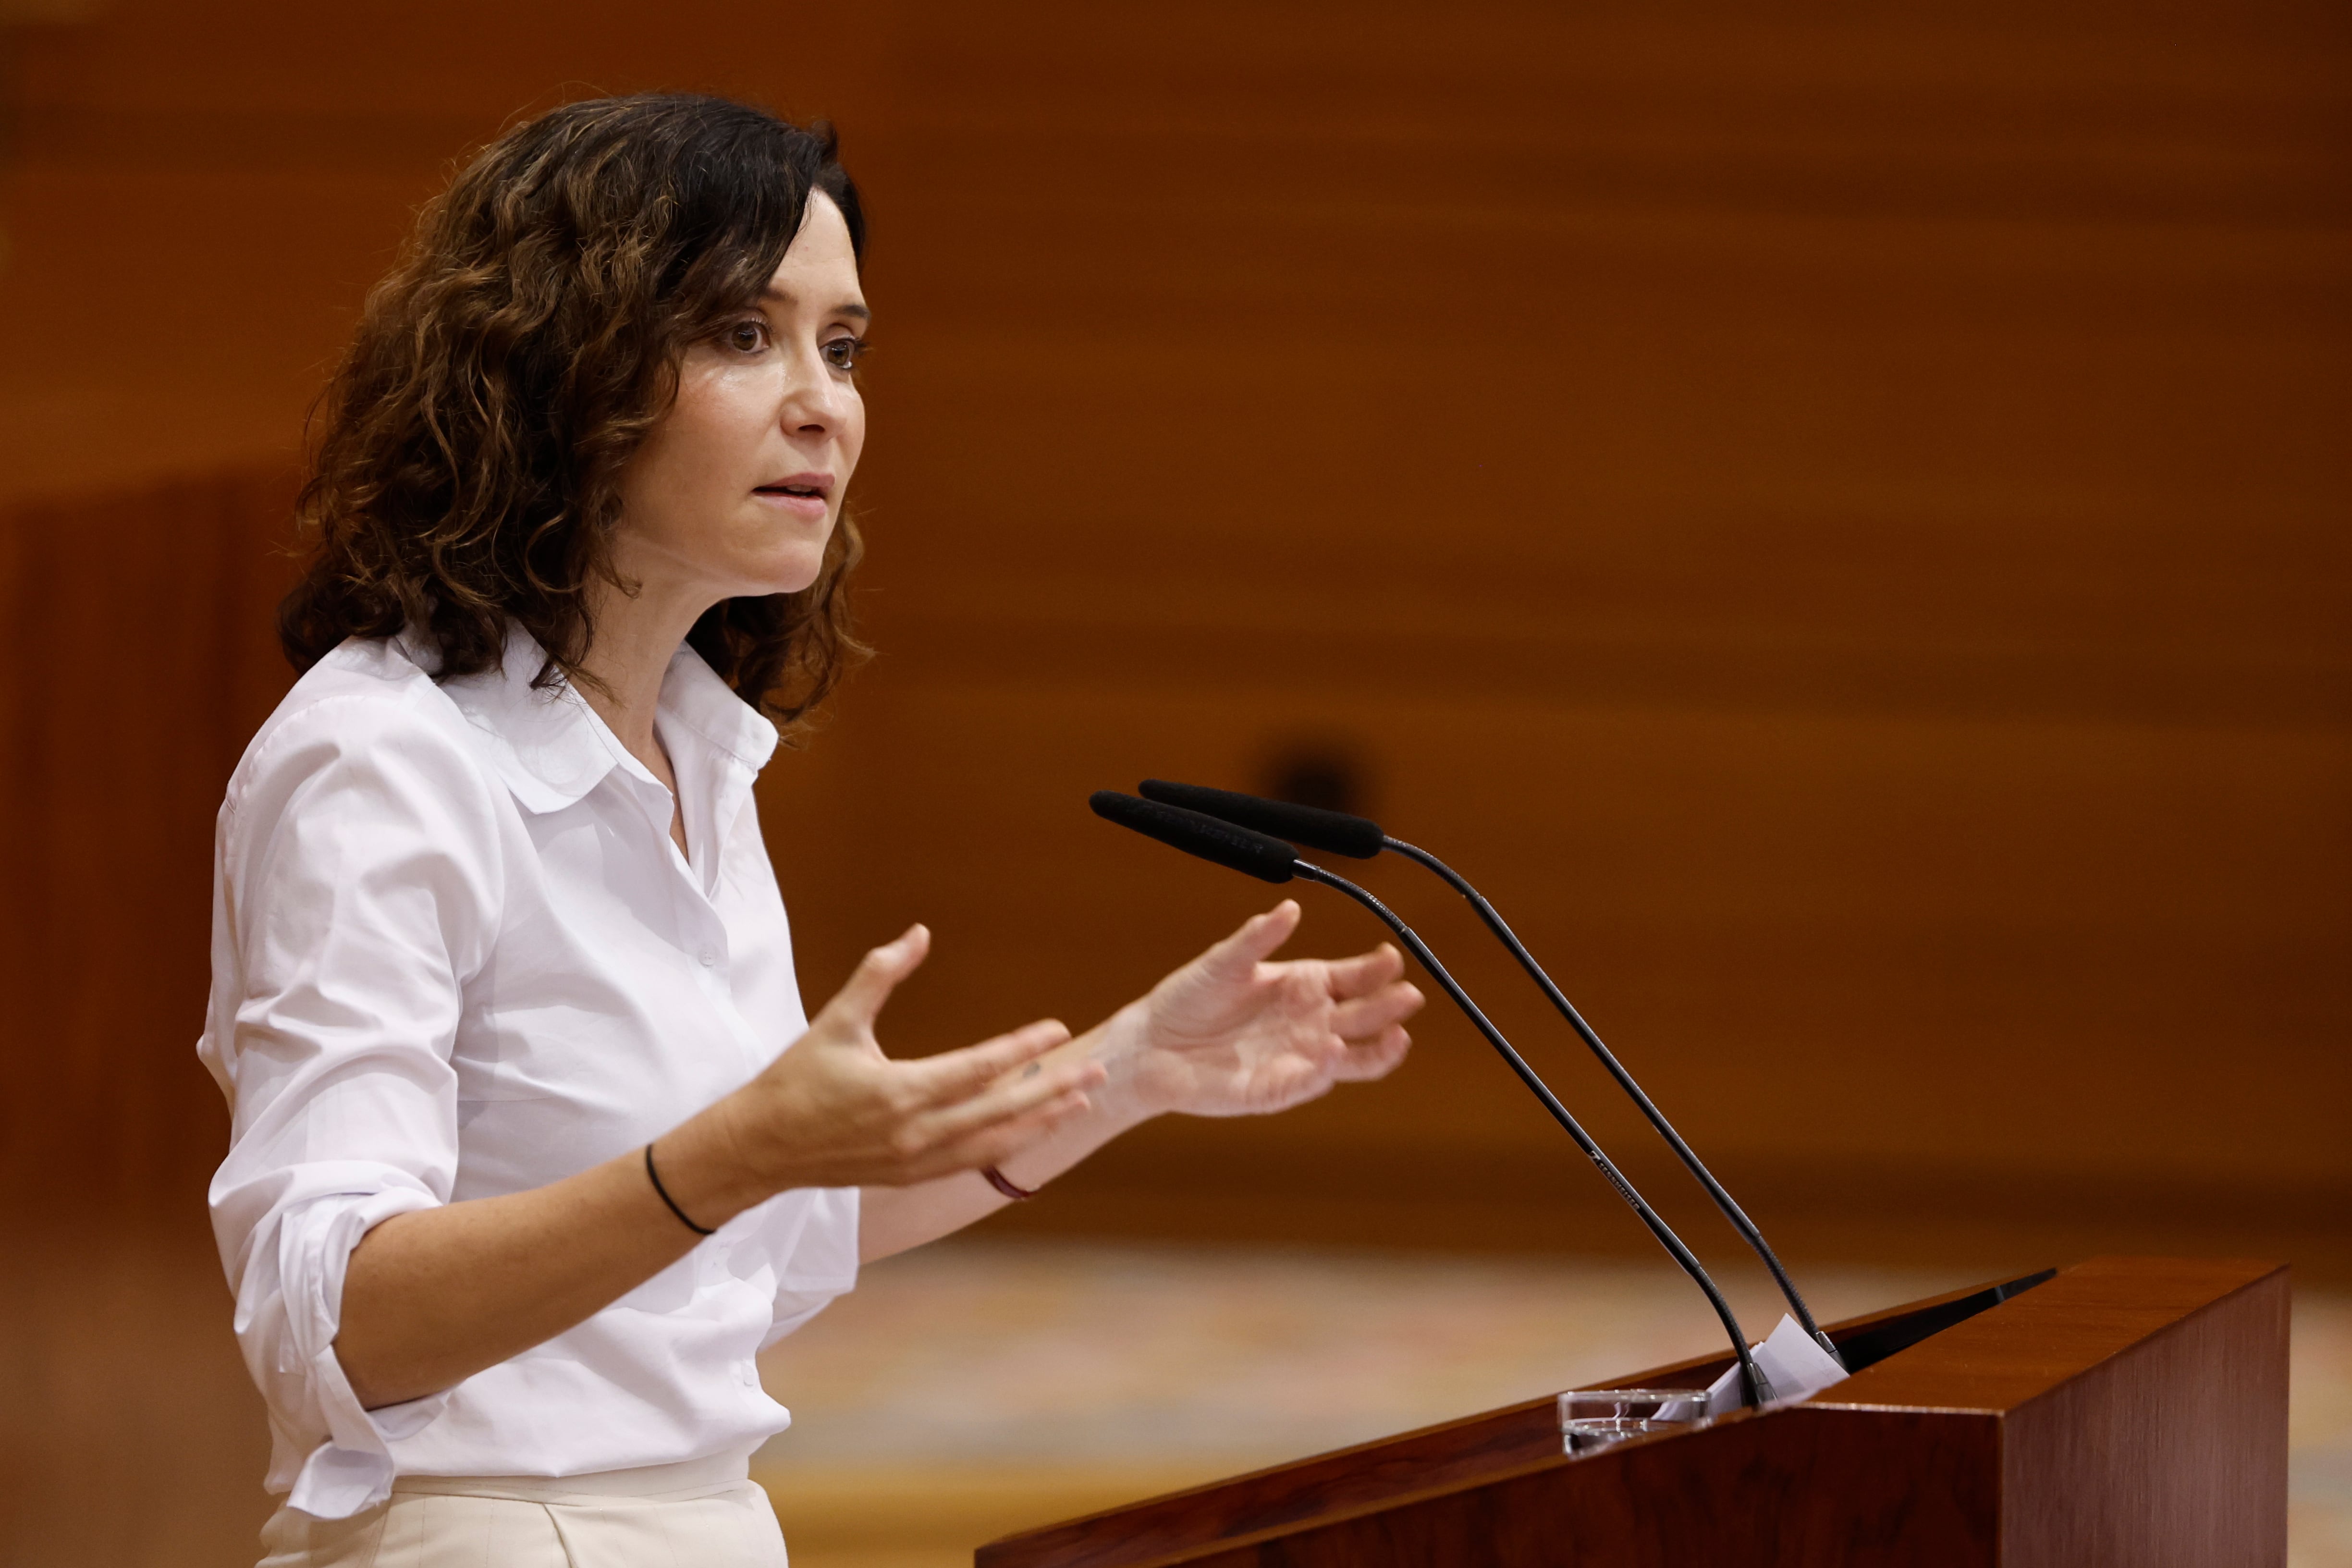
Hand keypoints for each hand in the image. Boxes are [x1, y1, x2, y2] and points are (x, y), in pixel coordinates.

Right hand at [696, 925, 1105, 1194]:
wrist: (762, 1147)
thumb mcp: (836, 1020)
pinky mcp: (911, 1176)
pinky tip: (1033, 1129)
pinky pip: (972, 1161)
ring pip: (993, 1142)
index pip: (978, 1067)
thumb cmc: (797, 1079)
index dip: (1021, 1048)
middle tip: (1096, 1071)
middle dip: (1052, 1090)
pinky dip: (1007, 1144)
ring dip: (1040, 1121)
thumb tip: (918, 933)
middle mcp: (915, 1133)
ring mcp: (915, 1161)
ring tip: (1079, 1101)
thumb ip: (879, 975)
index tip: (1057, 1029)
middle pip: (1000, 1110)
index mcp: (899, 1092)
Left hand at [1111, 901, 1422, 1118]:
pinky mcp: (1279, 1089)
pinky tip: (1335, 1052)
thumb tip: (1290, 908)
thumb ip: (1256, 938)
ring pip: (1353, 1058)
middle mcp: (1311, 1022)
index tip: (1390, 956)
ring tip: (1397, 1037)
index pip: (1353, 976)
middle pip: (1363, 1015)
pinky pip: (1309, 1082)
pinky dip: (1325, 1070)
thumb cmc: (1190, 997)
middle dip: (1388, 1006)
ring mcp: (1299, 1057)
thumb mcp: (1224, 961)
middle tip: (1409, 995)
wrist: (1153, 1044)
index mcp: (1304, 985)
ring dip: (1378, 1050)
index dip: (1375, 968)